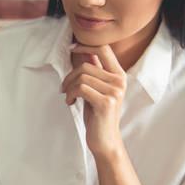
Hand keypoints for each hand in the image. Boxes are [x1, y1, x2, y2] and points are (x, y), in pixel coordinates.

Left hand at [62, 44, 126, 158]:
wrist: (105, 139)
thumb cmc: (97, 113)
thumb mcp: (95, 89)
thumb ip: (93, 71)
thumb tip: (83, 51)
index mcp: (119, 75)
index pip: (104, 49)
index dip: (86, 46)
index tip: (72, 48)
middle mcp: (120, 81)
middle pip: (86, 65)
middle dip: (69, 76)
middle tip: (64, 88)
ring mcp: (115, 91)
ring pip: (82, 77)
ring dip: (68, 87)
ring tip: (67, 96)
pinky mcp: (106, 102)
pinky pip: (81, 89)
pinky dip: (70, 94)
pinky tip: (70, 102)